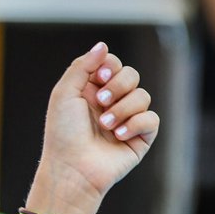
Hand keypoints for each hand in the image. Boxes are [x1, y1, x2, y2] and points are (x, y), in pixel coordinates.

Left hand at [32, 43, 157, 213]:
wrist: (72, 168)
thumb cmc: (63, 133)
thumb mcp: (64, 93)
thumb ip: (82, 66)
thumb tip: (102, 45)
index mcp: (92, 90)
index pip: (113, 64)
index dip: (110, 66)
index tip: (99, 76)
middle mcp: (112, 102)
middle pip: (131, 75)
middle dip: (118, 86)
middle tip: (100, 101)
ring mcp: (127, 120)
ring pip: (143, 96)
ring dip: (123, 109)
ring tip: (105, 126)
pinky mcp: (140, 138)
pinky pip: (152, 119)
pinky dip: (136, 124)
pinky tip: (119, 136)